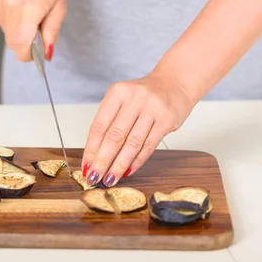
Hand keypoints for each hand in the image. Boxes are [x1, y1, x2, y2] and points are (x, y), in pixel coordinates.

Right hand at [0, 0, 65, 60]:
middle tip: (38, 28)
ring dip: (20, 30)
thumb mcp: (58, 5)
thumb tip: (47, 52)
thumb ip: (52, 31)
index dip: (30, 54)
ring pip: (8, 33)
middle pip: (13, 44)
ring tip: (30, 10)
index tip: (38, 49)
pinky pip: (3, 22)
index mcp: (27, 10)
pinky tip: (20, 4)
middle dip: (26, 43)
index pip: (20, 47)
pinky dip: (13, 20)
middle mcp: (9, 9)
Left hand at [81, 72, 195, 186]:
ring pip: (132, 144)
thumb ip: (110, 121)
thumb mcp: (123, 99)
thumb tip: (95, 155)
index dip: (91, 149)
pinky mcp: (166, 120)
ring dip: (119, 165)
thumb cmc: (145, 95)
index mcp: (118, 92)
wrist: (175, 82)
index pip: (99, 126)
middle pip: (114, 136)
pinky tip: (128, 171)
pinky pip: (149, 145)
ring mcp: (152, 108)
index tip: (85, 166)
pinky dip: (137, 161)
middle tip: (94, 178)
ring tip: (110, 179)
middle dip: (102, 161)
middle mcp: (134, 98)